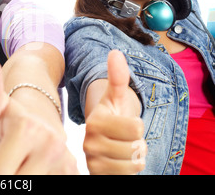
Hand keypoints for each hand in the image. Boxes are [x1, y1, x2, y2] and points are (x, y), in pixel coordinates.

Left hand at [0, 59, 77, 174]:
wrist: (40, 110)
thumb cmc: (9, 112)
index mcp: (28, 130)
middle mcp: (52, 147)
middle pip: (15, 183)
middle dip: (7, 174)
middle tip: (10, 157)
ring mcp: (66, 162)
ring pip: (32, 185)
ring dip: (23, 178)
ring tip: (22, 160)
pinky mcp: (73, 173)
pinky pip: (49, 183)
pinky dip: (38, 176)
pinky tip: (35, 167)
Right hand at [84, 50, 146, 173]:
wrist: (102, 141)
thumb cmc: (113, 117)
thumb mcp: (117, 97)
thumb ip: (118, 77)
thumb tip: (115, 52)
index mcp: (95, 121)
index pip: (136, 128)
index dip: (138, 126)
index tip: (125, 123)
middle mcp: (89, 142)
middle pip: (136, 147)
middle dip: (137, 143)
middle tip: (124, 138)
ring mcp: (92, 160)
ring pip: (133, 164)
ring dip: (135, 157)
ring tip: (123, 149)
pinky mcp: (95, 174)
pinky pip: (126, 176)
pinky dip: (129, 170)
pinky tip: (119, 162)